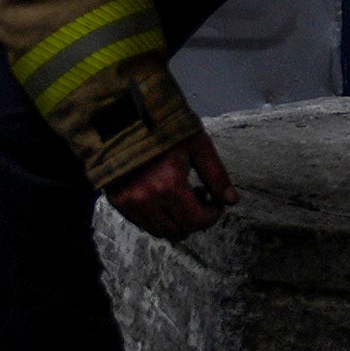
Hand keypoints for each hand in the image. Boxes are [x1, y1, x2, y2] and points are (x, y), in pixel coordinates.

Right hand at [105, 133, 236, 241]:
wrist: (127, 119)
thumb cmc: (166, 128)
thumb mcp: (198, 145)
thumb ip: (216, 175)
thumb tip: (232, 200)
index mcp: (169, 186)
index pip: (196, 221)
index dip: (212, 216)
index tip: (216, 202)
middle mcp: (147, 200)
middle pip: (179, 230)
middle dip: (196, 220)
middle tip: (201, 198)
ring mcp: (129, 204)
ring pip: (160, 231)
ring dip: (177, 222)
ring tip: (183, 198)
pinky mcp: (117, 202)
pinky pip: (142, 224)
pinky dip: (159, 219)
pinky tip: (165, 199)